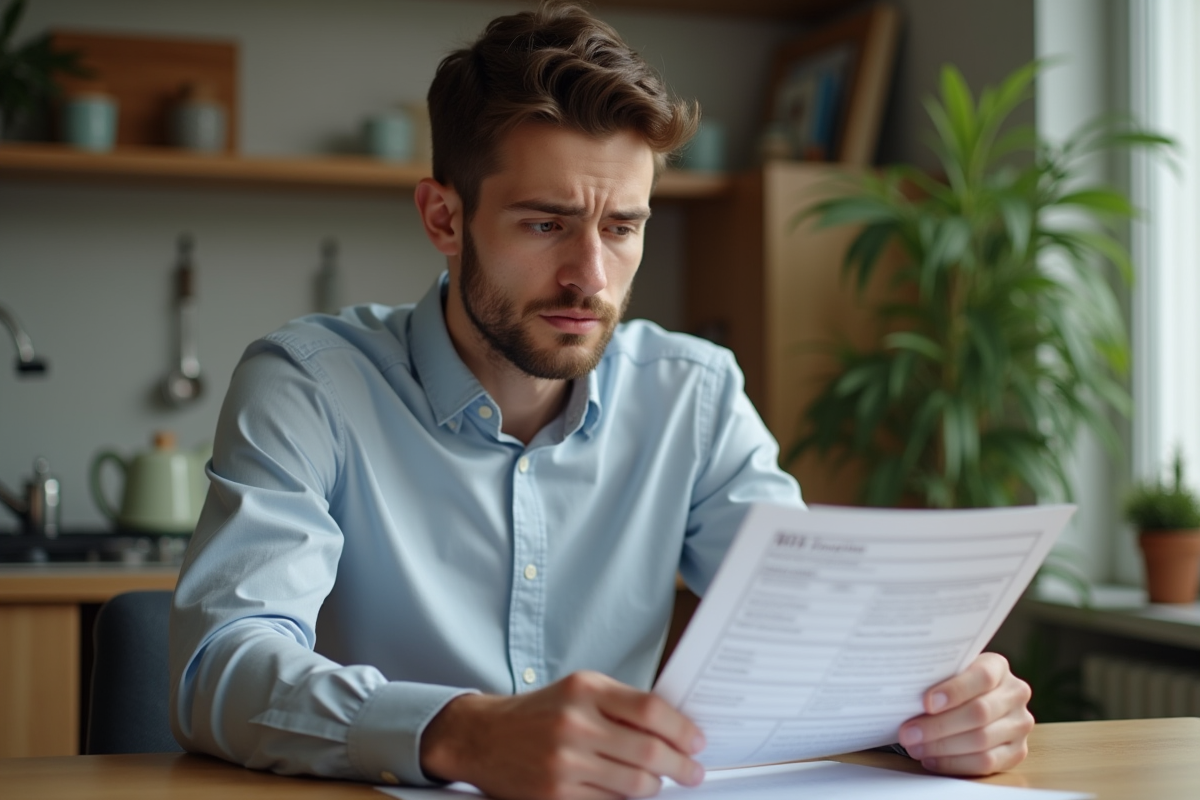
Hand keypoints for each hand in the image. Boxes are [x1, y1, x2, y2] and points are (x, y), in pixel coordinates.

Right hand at [420, 670, 706, 799]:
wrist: (483, 737)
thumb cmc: (539, 712)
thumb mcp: (578, 689)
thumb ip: (622, 703)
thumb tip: (674, 727)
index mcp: (584, 690)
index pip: (649, 711)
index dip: (681, 730)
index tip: (696, 741)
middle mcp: (574, 724)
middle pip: (648, 752)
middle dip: (681, 766)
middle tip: (693, 771)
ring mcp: (564, 763)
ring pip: (634, 784)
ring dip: (656, 786)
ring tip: (660, 781)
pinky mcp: (556, 795)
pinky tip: (628, 792)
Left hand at [897, 652, 1033, 775]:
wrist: (974, 700)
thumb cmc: (951, 685)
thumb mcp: (947, 673)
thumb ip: (935, 678)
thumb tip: (903, 689)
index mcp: (998, 667)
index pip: (982, 676)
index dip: (954, 690)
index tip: (926, 702)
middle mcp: (1015, 694)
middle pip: (979, 712)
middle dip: (939, 726)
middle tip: (908, 733)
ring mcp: (1019, 724)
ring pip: (982, 740)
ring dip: (943, 747)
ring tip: (915, 747)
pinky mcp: (1017, 751)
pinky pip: (987, 763)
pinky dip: (955, 763)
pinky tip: (932, 759)